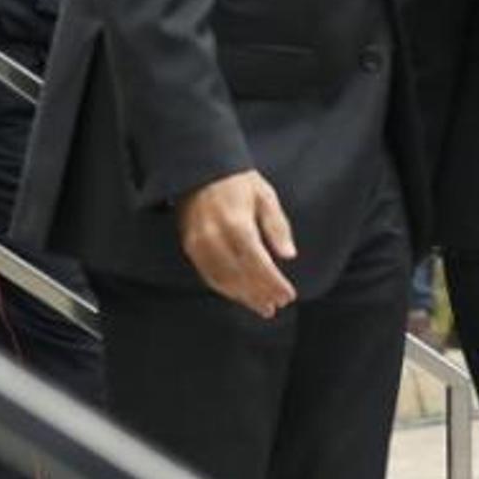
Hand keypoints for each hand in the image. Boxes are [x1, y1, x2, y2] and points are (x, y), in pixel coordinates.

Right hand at [176, 170, 297, 317]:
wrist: (200, 170)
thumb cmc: (238, 182)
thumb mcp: (265, 196)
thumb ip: (277, 227)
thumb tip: (288, 255)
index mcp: (237, 225)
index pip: (258, 264)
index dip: (273, 283)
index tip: (288, 296)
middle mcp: (215, 238)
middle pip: (241, 277)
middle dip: (261, 295)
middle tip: (276, 306)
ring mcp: (199, 245)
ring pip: (224, 280)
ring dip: (244, 297)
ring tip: (263, 308)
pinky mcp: (190, 247)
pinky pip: (208, 275)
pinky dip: (226, 289)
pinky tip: (240, 295)